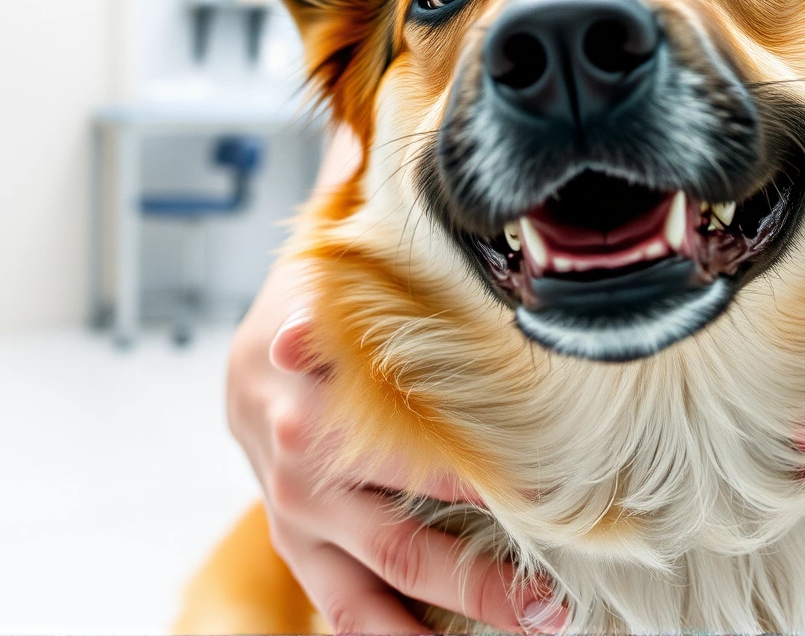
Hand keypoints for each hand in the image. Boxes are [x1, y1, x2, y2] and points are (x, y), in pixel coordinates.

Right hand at [227, 268, 566, 633]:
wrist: (249, 363)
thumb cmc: (321, 312)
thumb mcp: (336, 272)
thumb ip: (349, 251)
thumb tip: (349, 210)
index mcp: (310, 404)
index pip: (409, 451)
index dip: (480, 480)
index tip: (549, 500)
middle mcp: (300, 474)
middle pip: (400, 544)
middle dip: (481, 582)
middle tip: (555, 603)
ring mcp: (296, 522)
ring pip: (368, 599)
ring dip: (445, 625)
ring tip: (528, 628)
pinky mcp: (299, 553)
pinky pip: (342, 611)